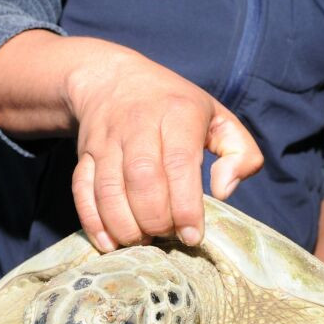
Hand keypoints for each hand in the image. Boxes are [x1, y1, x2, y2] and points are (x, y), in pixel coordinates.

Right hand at [64, 43, 262, 250]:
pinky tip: (109, 243)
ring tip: (143, 241)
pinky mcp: (83, 155)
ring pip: (110, 190)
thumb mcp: (218, 117)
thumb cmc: (174, 106)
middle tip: (167, 236)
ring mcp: (106, 141)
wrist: (111, 80)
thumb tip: (223, 192)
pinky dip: (93, 222)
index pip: (180, 163)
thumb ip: (241, 153)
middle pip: (142, 179)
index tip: (191, 235)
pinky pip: (82, 191)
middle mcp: (137, 125)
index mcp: (177, 114)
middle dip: (156, 219)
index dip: (185, 206)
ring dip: (125, 226)